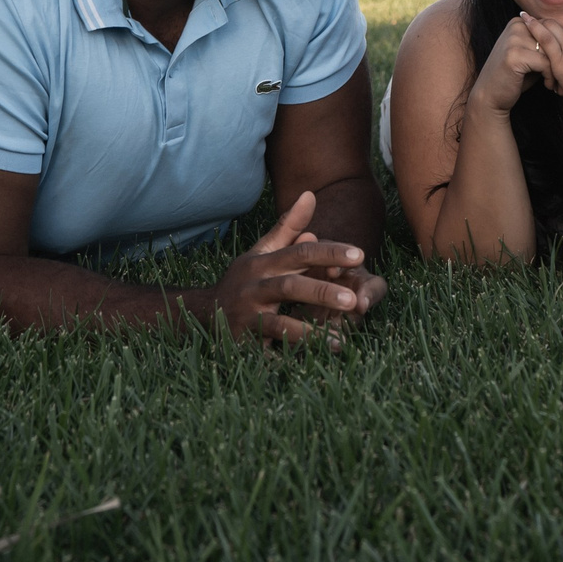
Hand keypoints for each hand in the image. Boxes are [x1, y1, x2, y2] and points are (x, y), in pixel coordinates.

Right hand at [209, 191, 369, 345]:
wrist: (202, 311)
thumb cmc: (244, 279)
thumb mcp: (263, 251)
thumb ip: (288, 226)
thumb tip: (311, 195)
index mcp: (264, 263)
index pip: (300, 253)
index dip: (329, 252)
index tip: (360, 255)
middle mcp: (255, 288)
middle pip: (290, 286)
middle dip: (322, 292)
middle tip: (354, 300)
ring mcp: (247, 317)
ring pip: (279, 325)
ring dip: (309, 335)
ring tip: (339, 343)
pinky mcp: (243, 344)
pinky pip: (267, 353)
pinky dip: (286, 359)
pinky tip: (311, 366)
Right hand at [466, 15, 557, 116]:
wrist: (490, 95)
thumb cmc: (514, 76)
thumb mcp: (529, 55)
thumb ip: (544, 44)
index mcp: (519, 22)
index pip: (551, 29)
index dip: (560, 49)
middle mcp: (516, 27)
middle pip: (552, 39)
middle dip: (561, 59)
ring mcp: (514, 40)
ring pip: (551, 51)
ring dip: (558, 70)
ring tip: (556, 84)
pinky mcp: (514, 55)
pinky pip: (545, 63)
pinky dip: (550, 76)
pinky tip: (547, 86)